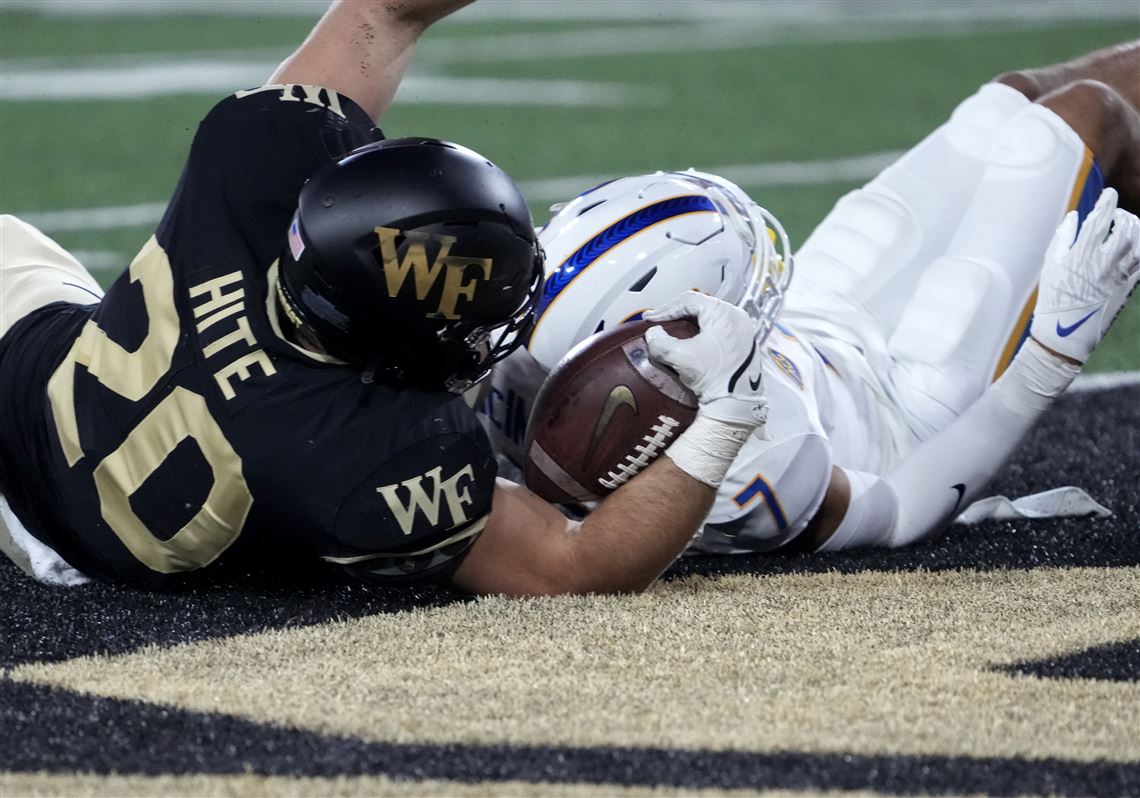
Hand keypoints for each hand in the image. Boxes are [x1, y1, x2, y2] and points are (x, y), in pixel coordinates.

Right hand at [643, 291, 767, 428]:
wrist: (737, 404)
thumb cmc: (714, 378)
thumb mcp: (681, 357)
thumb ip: (660, 342)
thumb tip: (652, 335)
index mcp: (724, 313)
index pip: (689, 301)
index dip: (666, 309)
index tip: (651, 320)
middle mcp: (736, 317)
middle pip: (700, 307)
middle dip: (676, 313)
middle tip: (658, 321)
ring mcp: (742, 330)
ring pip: (709, 318)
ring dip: (688, 323)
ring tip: (671, 331)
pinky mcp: (743, 344)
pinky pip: (717, 330)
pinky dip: (700, 332)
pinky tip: (689, 342)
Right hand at [1030, 188, 1139, 363]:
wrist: (1065, 334)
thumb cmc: (1053, 300)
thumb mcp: (1051, 267)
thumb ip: (1063, 239)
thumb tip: (1073, 218)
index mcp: (1082, 255)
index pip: (1100, 220)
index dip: (1107, 202)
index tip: (1109, 194)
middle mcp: (1104, 263)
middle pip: (1127, 228)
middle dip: (1124, 215)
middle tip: (1116, 215)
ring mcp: (1120, 275)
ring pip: (1139, 243)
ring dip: (1135, 230)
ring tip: (1127, 228)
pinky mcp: (1129, 286)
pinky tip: (1133, 246)